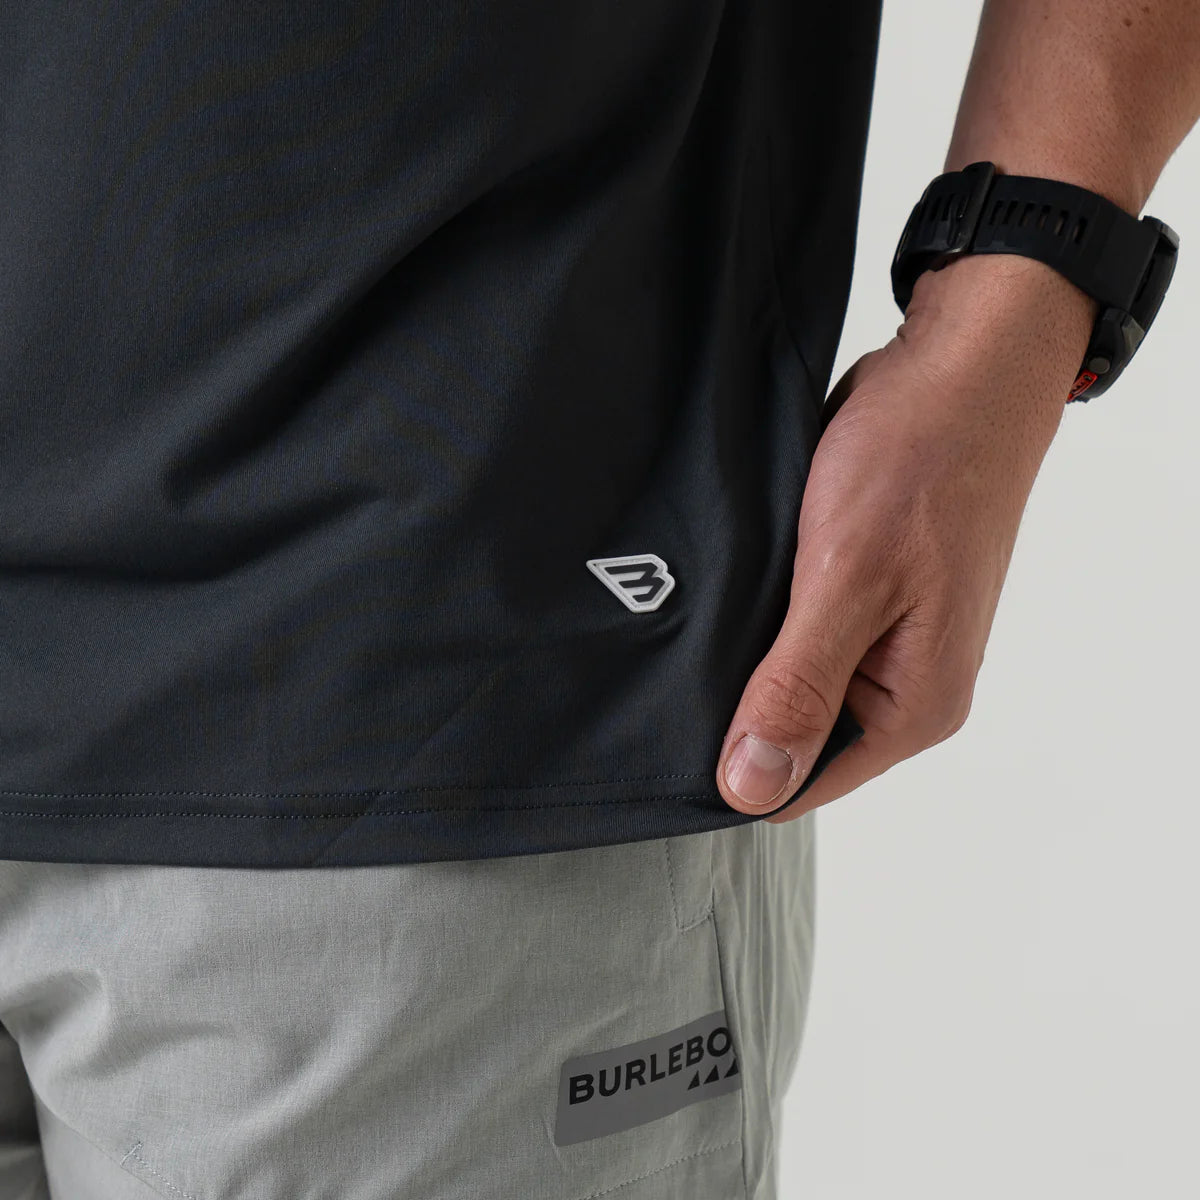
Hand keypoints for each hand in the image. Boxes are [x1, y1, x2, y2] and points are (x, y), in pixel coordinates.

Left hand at [714, 253, 1097, 821]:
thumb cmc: (919, 461)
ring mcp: (885, 640)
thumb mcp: (847, 578)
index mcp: (913, 705)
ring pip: (788, 684)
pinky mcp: (863, 597)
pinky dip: (760, 619)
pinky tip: (726, 593)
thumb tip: (751, 787)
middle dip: (734, 711)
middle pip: (793, 739)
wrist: (956, 366)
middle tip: (673, 664)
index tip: (669, 738)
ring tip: (695, 621)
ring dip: (744, 660)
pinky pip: (795, 636)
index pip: (801, 785)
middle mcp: (903, 685)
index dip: (734, 769)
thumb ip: (799, 687)